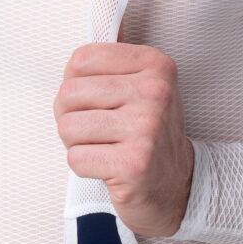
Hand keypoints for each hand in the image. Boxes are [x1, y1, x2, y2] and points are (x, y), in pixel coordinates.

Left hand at [54, 20, 194, 237]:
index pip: (82, 60)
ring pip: (67, 126)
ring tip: (103, 148)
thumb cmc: (145, 133)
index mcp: (155, 65)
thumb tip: (75, 59)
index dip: (76, 84)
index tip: (98, 102)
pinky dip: (84, 167)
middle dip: (70, 116)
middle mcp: (155, 92)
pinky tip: (108, 166)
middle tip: (96, 130)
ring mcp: (146, 128)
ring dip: (76, 143)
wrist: (175, 184)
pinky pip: (76, 158)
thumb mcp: (138, 86)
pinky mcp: (134, 164)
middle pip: (69, 93)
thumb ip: (106, 67)